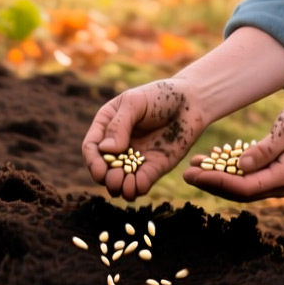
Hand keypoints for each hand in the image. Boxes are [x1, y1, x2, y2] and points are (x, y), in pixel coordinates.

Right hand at [82, 79, 206, 200]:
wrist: (192, 102)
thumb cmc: (161, 95)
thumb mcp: (135, 103)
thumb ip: (119, 125)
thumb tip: (105, 150)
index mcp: (107, 125)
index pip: (91, 147)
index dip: (93, 161)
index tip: (100, 170)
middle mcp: (118, 144)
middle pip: (103, 167)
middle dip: (106, 177)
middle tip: (114, 180)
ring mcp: (135, 157)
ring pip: (121, 179)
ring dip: (119, 187)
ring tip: (125, 188)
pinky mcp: (153, 167)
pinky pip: (141, 182)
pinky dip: (137, 188)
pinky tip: (138, 188)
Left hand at [182, 98, 283, 201]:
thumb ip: (263, 150)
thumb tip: (239, 166)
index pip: (244, 187)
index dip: (218, 182)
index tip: (196, 174)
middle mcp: (281, 186)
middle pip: (239, 192)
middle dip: (211, 183)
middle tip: (185, 173)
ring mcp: (278, 182)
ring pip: (241, 186)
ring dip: (216, 178)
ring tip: (193, 167)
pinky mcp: (274, 174)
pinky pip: (247, 178)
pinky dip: (229, 170)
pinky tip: (212, 160)